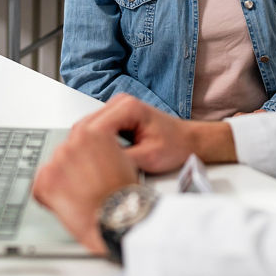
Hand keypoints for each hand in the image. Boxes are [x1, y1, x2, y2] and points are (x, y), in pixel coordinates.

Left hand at [32, 120, 138, 255]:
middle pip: (66, 152)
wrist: (117, 220)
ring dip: (62, 181)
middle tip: (85, 184)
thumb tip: (93, 153)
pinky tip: (68, 203)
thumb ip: (103, 149)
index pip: (79, 135)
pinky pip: (40, 187)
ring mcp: (56, 162)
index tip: (84, 163)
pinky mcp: (45, 182)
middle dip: (73, 167)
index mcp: (93, 133)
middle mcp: (71, 144)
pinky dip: (50, 197)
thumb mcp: (123, 159)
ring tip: (80, 196)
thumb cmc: (125, 196)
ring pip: (53, 168)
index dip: (84, 153)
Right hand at [81, 94, 196, 173]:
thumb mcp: (149, 158)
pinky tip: (101, 162)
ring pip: (90, 130)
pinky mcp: (116, 118)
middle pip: (87, 127)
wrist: (188, 141)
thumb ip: (122, 159)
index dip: (87, 150)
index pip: (93, 128)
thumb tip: (99, 166)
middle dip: (86, 149)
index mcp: (128, 107)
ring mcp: (117, 108)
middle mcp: (120, 103)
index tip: (87, 168)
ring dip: (90, 149)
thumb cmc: (176, 146)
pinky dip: (97, 147)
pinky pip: (97, 132)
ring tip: (96, 168)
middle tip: (88, 172)